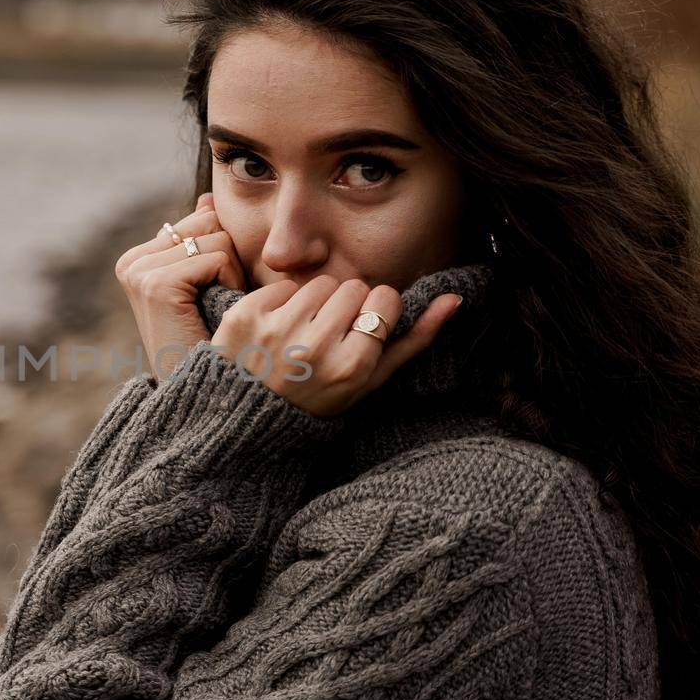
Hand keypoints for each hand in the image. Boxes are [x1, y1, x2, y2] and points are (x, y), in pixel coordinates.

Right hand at [114, 191, 245, 379]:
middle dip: (227, 259)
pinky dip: (229, 283)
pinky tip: (215, 313)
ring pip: (217, 236)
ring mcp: (139, 272)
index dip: (223, 254)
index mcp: (138, 259)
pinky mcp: (155, 284)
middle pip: (209, 222)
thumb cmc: (214, 345)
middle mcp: (131, 262)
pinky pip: (216, 256)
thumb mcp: (208, 286)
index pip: (202, 219)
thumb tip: (209, 195)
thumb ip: (203, 240)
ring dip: (231, 274)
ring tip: (215, 311)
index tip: (213, 295)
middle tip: (216, 304)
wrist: (205, 396)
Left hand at [209, 274, 463, 417]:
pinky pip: (283, 285)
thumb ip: (414, 340)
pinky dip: (283, 301)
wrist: (248, 417)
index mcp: (351, 365)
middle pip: (353, 286)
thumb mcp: (370, 380)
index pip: (384, 299)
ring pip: (320, 282)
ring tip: (304, 332)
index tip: (364, 326)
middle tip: (331, 333)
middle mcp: (314, 347)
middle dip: (347, 305)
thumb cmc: (320, 398)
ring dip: (317, 301)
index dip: (377, 309)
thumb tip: (453, 299)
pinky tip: (277, 329)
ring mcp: (276, 329)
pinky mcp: (246, 315)